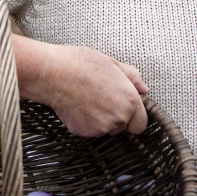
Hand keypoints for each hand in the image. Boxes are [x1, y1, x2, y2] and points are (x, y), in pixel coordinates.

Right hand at [27, 43, 147, 136]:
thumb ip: (133, 77)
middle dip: (116, 116)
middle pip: (123, 127)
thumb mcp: (113, 64)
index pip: (141, 124)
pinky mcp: (83, 132)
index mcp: (129, 101)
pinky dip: (86, 121)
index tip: (124, 107)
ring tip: (88, 98)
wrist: (53, 74)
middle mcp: (118, 118)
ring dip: (101, 119)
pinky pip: (90, 130)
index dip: (133, 116)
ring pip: (106, 128)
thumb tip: (144, 88)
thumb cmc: (81, 64)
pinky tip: (79, 105)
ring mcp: (100, 128)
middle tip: (102, 97)